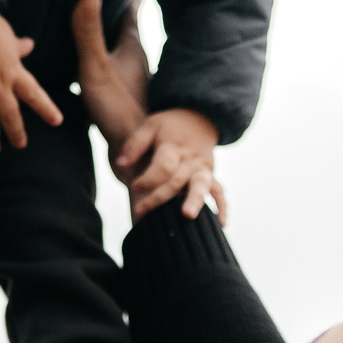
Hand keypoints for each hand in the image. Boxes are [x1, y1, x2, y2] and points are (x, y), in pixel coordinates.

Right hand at [0, 4, 62, 154]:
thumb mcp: (3, 32)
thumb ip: (15, 45)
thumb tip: (30, 44)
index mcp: (13, 67)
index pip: (35, 93)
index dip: (46, 108)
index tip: (57, 121)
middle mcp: (0, 80)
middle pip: (11, 111)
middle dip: (16, 130)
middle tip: (21, 146)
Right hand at [70, 0, 152, 151]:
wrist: (137, 156)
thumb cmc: (120, 110)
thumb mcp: (97, 69)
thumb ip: (89, 35)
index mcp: (132, 49)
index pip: (131, 13)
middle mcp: (136, 63)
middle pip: (127, 32)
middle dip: (118, 15)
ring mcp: (132, 83)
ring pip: (121, 54)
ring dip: (110, 42)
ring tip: (96, 31)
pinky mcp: (125, 101)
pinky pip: (113, 75)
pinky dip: (103, 67)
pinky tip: (89, 75)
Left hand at [119, 107, 225, 222]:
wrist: (198, 117)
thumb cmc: (168, 126)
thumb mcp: (150, 126)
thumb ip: (134, 144)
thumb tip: (120, 163)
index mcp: (173, 146)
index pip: (163, 166)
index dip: (148, 178)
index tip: (134, 187)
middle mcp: (190, 159)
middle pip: (177, 180)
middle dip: (158, 197)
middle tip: (140, 211)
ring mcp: (203, 168)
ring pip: (201, 185)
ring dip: (195, 200)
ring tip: (188, 215)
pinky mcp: (210, 175)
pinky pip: (219, 191)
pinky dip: (222, 207)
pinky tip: (220, 224)